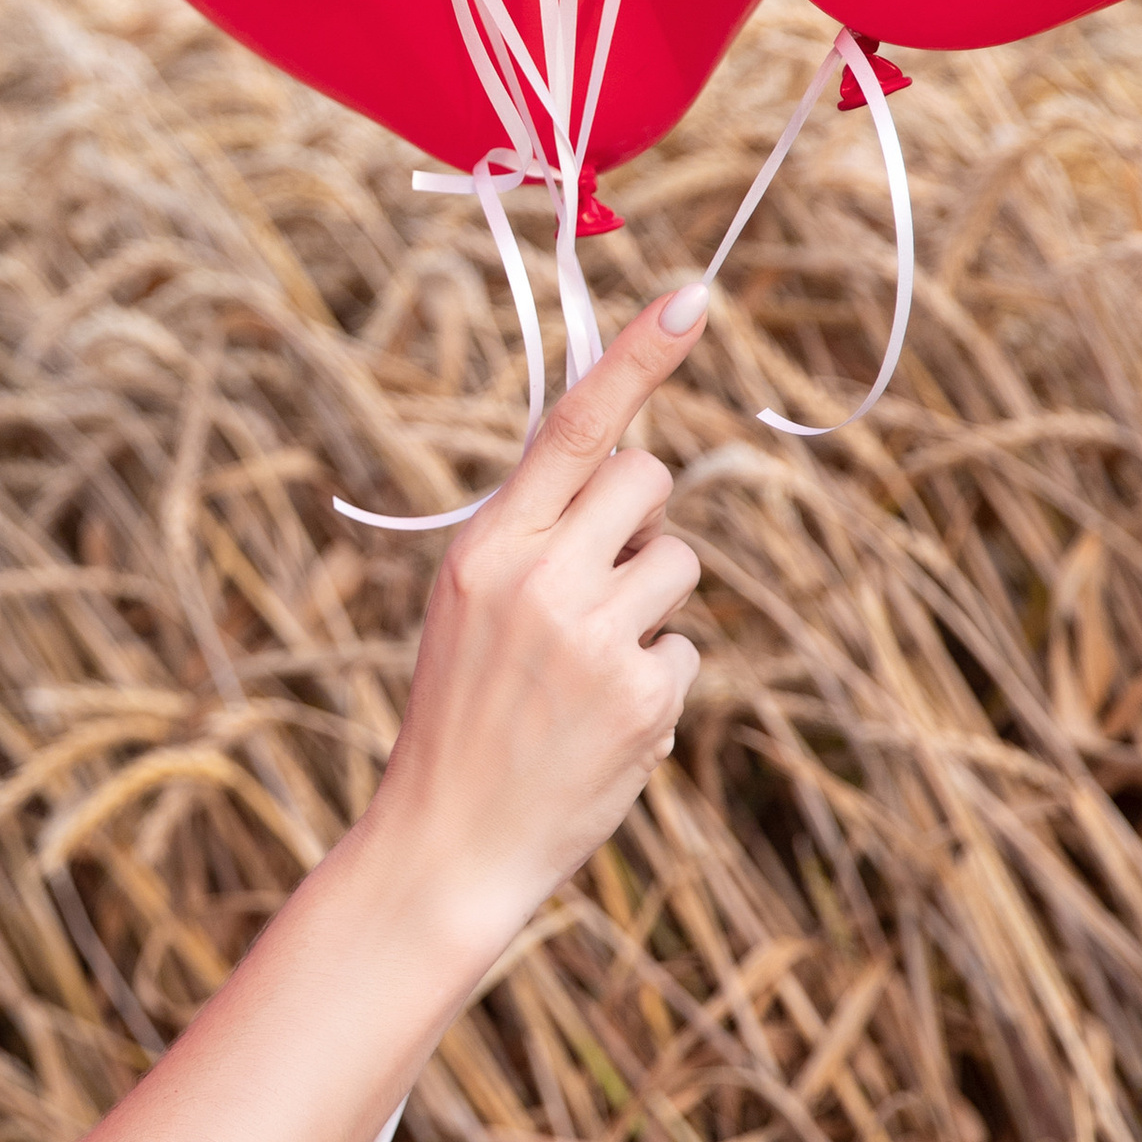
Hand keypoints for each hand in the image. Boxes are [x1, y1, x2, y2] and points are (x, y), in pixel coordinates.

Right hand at [367, 289, 706, 973]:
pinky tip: (604, 727)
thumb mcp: (469, 608)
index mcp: (486, 548)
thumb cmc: (463, 715)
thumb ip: (537, 536)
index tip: (693, 297)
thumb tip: (629, 469)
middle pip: (649, 481)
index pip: (574, 428)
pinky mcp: (642, 698)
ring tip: (590, 670)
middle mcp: (539, 579)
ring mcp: (593, 639)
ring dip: (652, 607)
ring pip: (679, 563)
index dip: (638, 357)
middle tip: (604, 577)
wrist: (447, 845)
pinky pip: (686, 648)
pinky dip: (657, 683)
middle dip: (645, 516)